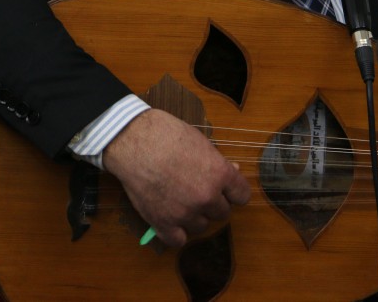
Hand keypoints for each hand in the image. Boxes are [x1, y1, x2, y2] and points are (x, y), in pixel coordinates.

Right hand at [102, 109, 250, 247]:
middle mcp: (207, 197)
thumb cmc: (168, 135)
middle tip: (198, 191)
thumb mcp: (202, 143)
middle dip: (213, 203)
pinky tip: (171, 220)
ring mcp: (185, 213)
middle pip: (222, 213)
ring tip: (181, 201)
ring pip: (201, 226)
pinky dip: (176, 233)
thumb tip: (233, 173)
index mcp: (220, 175)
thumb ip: (218, 164)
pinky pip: (178, 240)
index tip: (227, 190)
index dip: (234, 192)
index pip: (242, 196)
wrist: (135, 142)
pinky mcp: (163, 223)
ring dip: (195, 217)